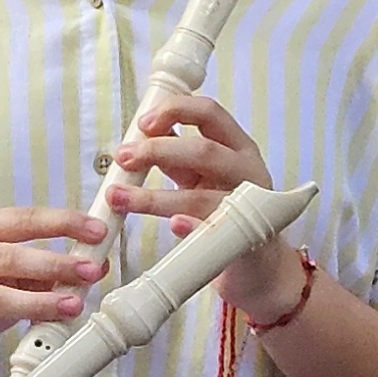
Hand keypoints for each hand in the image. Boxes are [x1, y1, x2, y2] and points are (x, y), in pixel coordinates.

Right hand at [0, 206, 104, 376]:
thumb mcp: (13, 276)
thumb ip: (48, 270)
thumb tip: (97, 264)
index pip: (21, 220)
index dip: (61, 223)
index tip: (96, 231)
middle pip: (6, 256)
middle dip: (53, 264)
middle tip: (88, 272)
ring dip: (33, 303)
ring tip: (68, 308)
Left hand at [103, 92, 303, 321]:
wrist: (258, 265)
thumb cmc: (224, 212)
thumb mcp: (203, 176)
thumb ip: (177, 157)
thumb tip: (139, 136)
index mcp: (238, 147)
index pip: (209, 112)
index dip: (175, 111)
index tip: (142, 123)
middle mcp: (248, 172)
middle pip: (204, 151)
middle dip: (157, 151)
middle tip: (123, 158)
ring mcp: (249, 208)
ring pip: (199, 197)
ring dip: (153, 198)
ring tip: (119, 198)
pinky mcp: (245, 242)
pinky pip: (214, 232)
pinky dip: (191, 226)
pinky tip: (173, 226)